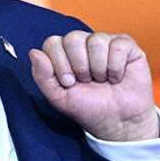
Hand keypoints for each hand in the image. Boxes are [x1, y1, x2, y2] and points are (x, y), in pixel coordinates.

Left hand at [29, 30, 158, 140]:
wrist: (117, 122)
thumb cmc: (89, 108)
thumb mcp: (58, 97)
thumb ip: (42, 76)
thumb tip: (34, 52)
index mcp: (64, 53)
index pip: (53, 42)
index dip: (60, 64)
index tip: (69, 83)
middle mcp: (83, 44)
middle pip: (73, 38)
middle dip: (79, 66)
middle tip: (86, 82)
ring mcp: (105, 42)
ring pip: (96, 41)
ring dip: (99, 68)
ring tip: (102, 80)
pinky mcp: (126, 45)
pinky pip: (118, 44)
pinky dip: (116, 66)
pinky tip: (116, 77)